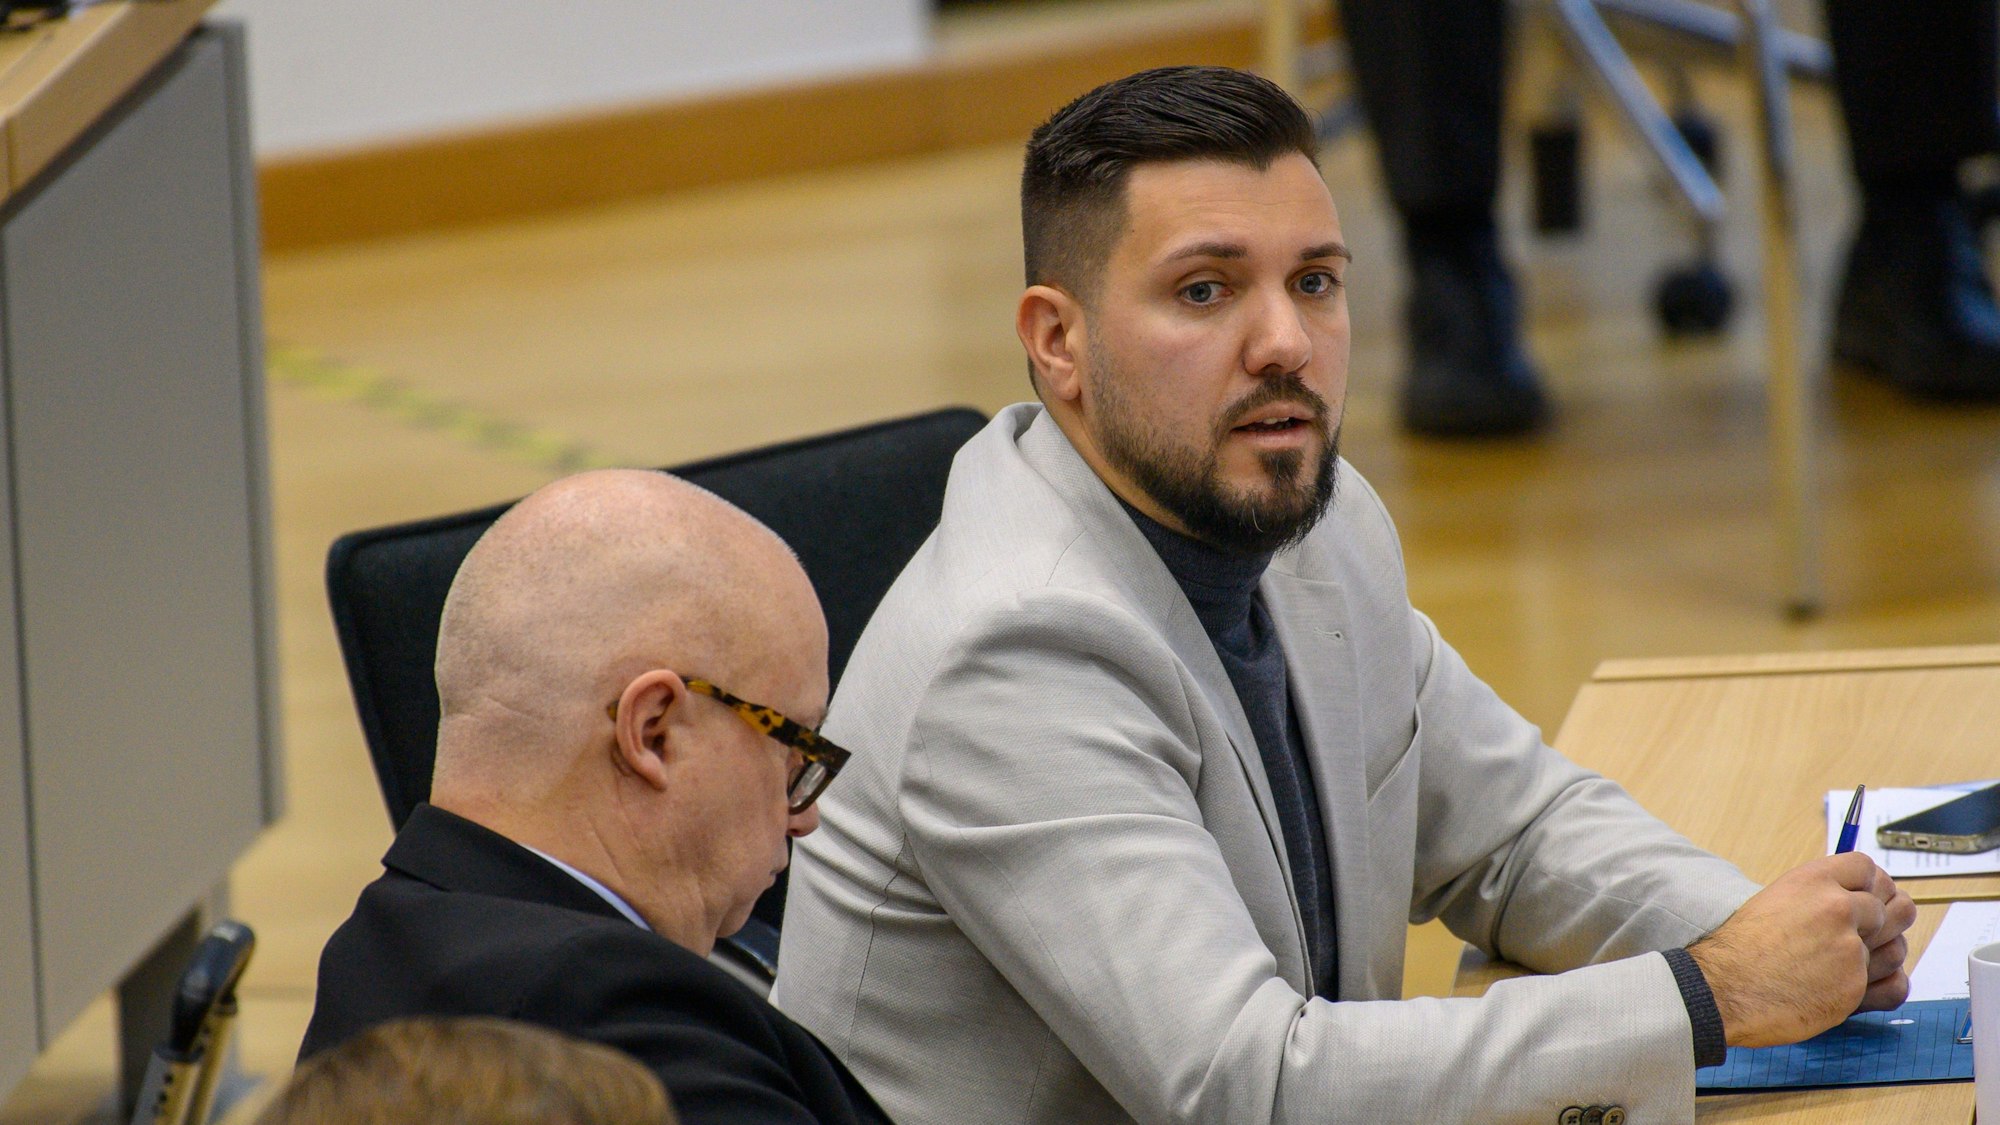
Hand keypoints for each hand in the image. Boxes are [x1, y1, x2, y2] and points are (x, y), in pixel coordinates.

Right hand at [1686, 854, 1915, 1047]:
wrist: (1723, 987)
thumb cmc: (1743, 947)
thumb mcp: (1778, 901)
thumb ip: (1819, 896)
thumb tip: (1857, 898)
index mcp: (1814, 881)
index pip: (1868, 868)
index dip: (1873, 884)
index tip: (1869, 897)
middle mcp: (1837, 908)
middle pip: (1894, 906)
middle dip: (1886, 920)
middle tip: (1873, 932)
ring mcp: (1849, 947)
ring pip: (1897, 946)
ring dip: (1883, 955)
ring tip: (1854, 963)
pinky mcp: (1855, 984)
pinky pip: (1894, 983)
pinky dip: (1880, 987)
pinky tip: (1862, 984)